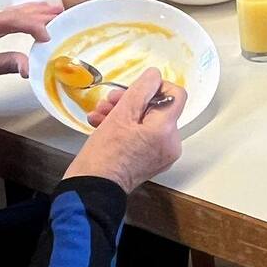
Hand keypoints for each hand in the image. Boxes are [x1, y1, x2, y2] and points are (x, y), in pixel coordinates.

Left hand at [0, 3, 59, 108]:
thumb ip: (7, 63)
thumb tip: (32, 67)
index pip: (13, 19)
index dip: (35, 26)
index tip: (50, 37)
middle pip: (14, 11)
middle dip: (39, 13)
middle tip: (64, 13)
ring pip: (9, 13)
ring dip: (31, 12)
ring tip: (54, 11)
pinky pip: (2, 18)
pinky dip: (20, 18)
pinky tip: (29, 18)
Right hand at [64, 68, 185, 193]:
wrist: (90, 190)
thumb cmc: (104, 154)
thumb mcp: (120, 114)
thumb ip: (141, 90)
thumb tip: (154, 75)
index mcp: (167, 130)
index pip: (176, 95)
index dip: (156, 87)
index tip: (134, 90)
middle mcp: (171, 143)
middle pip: (158, 109)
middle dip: (131, 101)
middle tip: (108, 101)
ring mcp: (162, 155)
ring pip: (147, 122)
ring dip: (123, 113)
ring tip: (99, 114)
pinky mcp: (150, 162)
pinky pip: (143, 137)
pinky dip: (126, 129)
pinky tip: (102, 124)